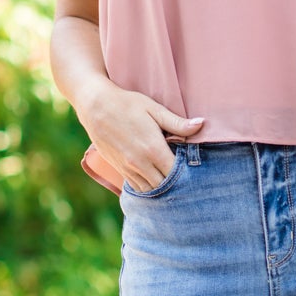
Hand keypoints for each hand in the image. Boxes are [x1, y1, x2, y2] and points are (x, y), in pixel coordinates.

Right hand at [80, 82, 204, 191]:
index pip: (177, 173)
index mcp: (153, 149)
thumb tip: (201, 125)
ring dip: (163, 188)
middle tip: (187, 177)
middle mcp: (141, 163)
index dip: (188, 174)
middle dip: (177, 184)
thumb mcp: (154, 109)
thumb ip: (178, 123)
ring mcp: (128, 169)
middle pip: (165, 186)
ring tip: (172, 179)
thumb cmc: (127, 104)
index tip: (195, 169)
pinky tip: (156, 179)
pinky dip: (149, 187)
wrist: (95, 106)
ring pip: (151, 190)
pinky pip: (138, 187)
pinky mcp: (119, 170)